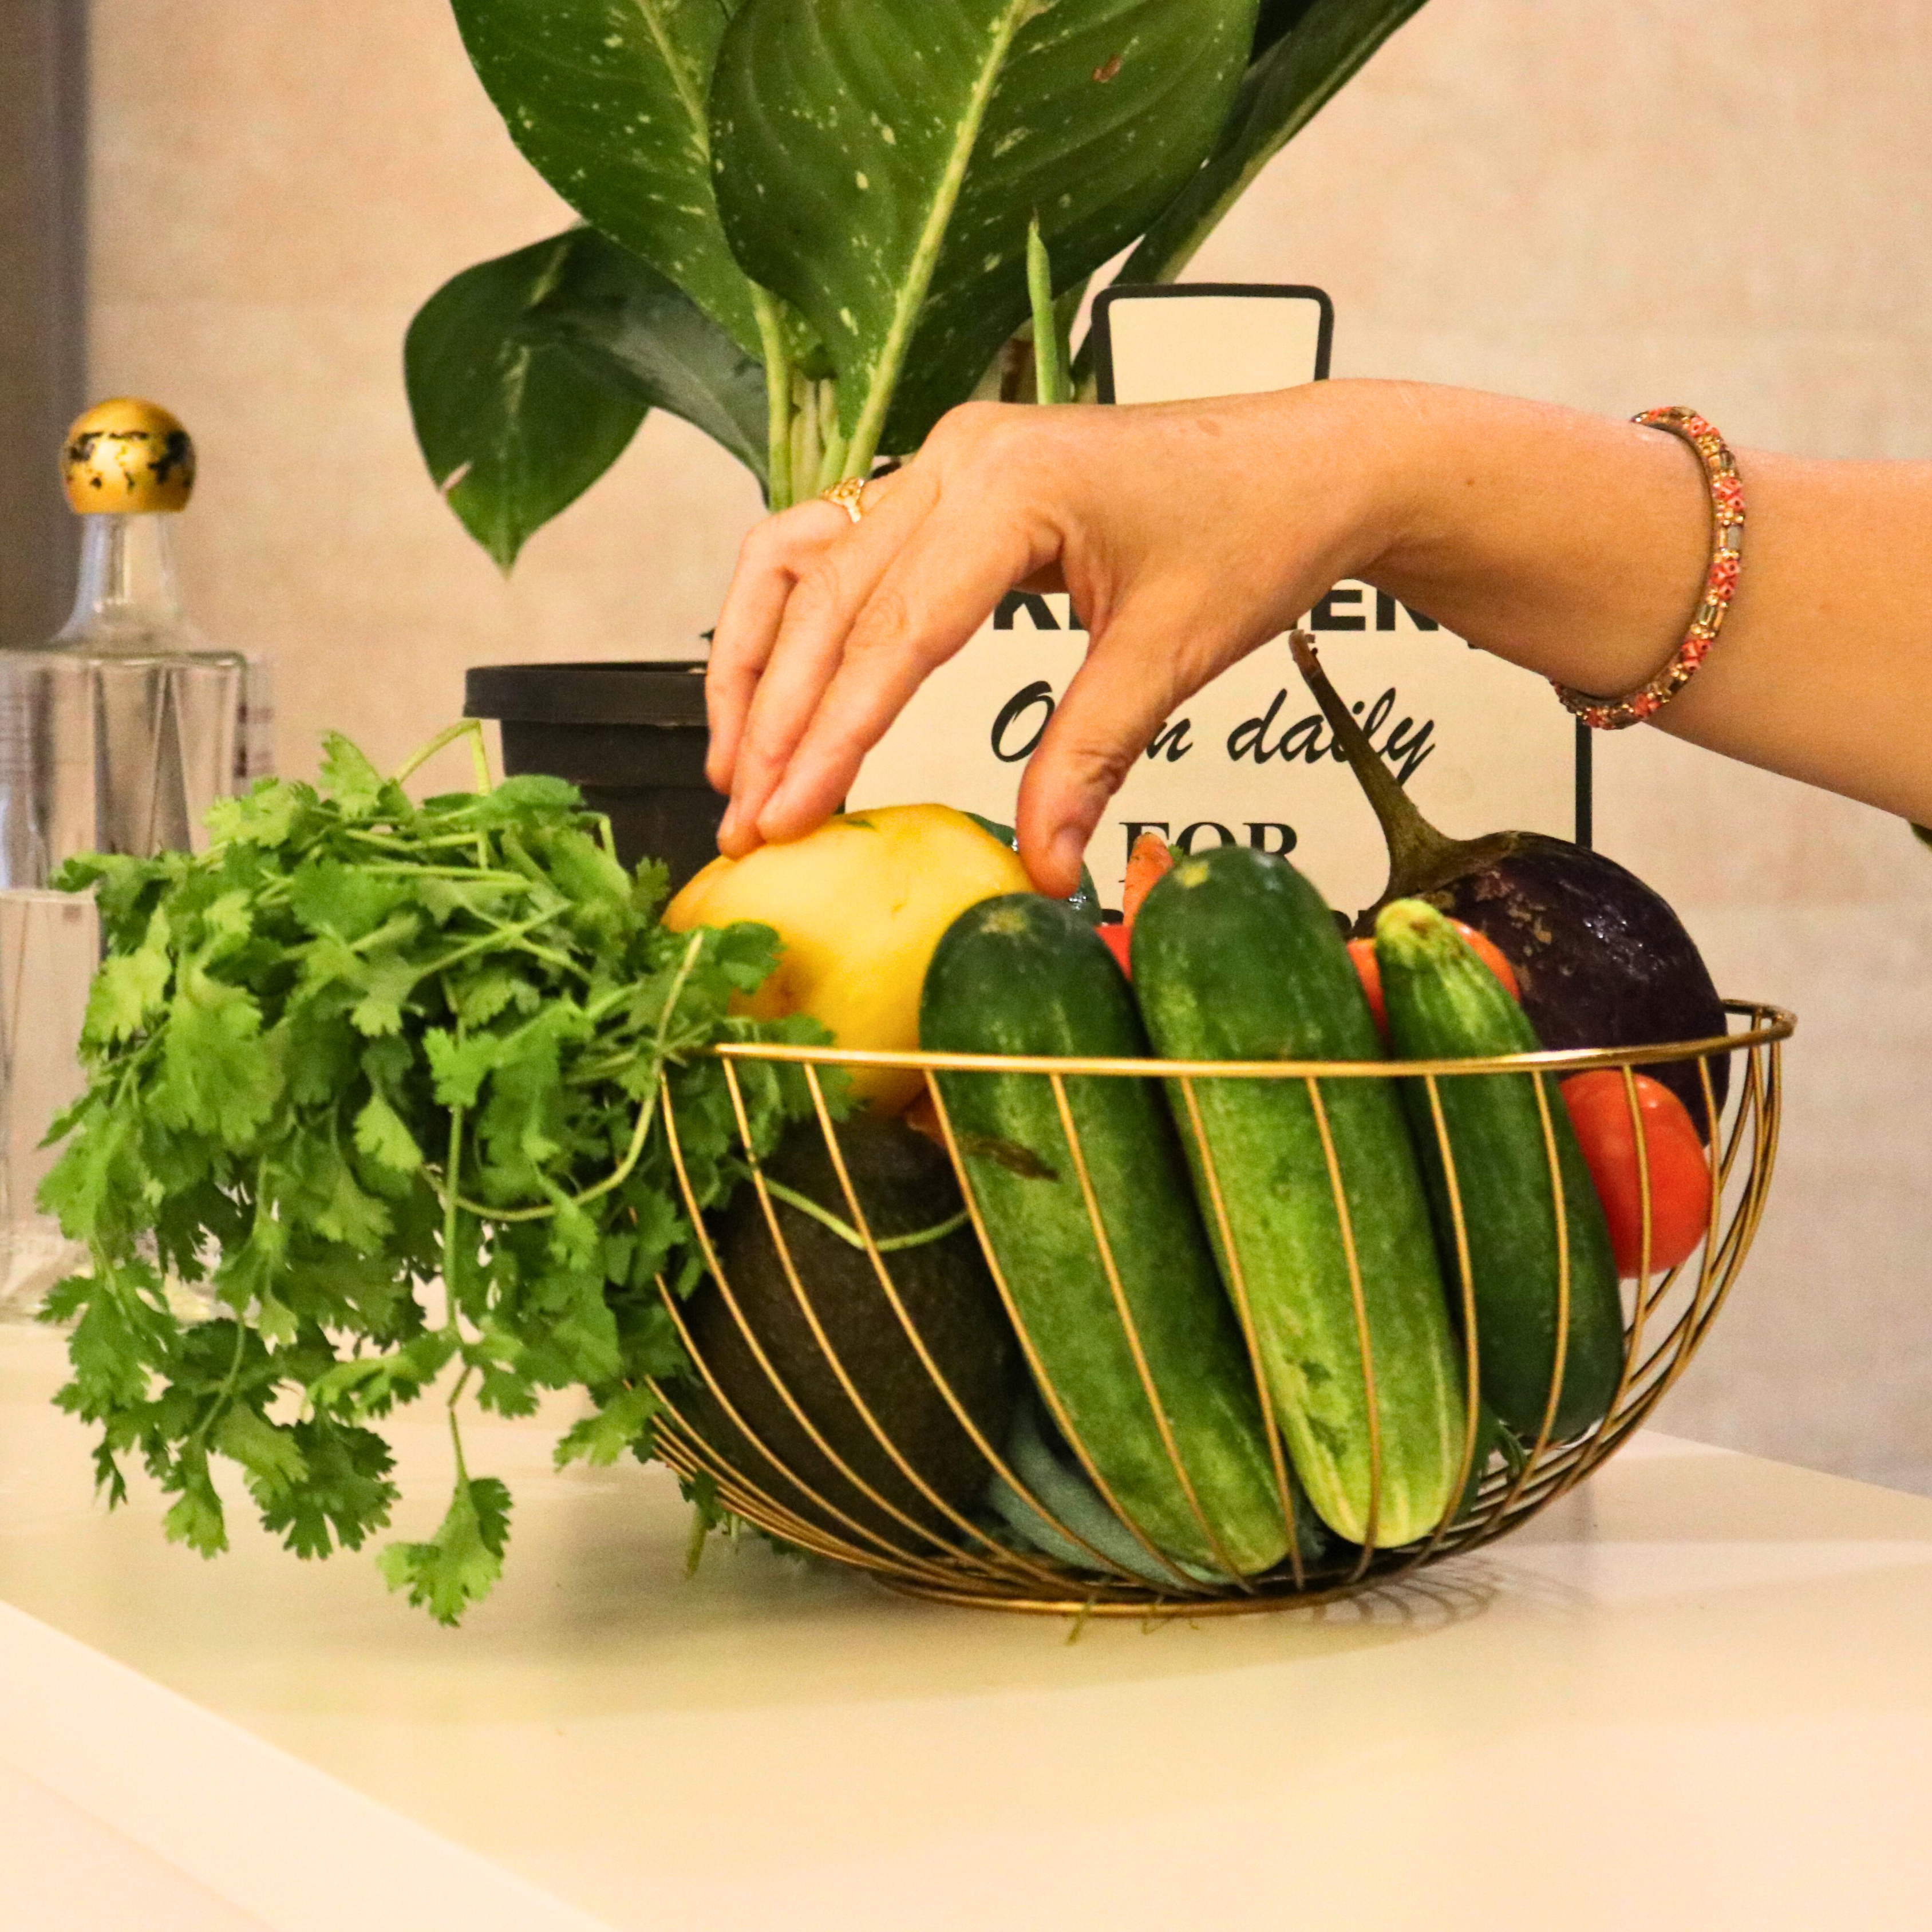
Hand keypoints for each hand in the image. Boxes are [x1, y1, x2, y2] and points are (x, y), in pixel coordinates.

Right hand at [705, 384, 1390, 897]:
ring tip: (734, 763)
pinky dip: (795, 619)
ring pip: (805, 563)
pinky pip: (837, 545)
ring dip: (759, 663)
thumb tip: (1040, 868)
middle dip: (775, 718)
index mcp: (1010, 484)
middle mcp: (956, 456)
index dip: (830, 735)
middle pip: (828, 600)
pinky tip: (775, 687)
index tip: (785, 817)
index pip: (893, 632)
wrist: (1307, 463)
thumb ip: (1091, 757)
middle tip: (745, 822)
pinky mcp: (947, 483)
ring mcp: (943, 461)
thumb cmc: (1255, 534)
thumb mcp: (1172, 653)